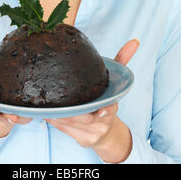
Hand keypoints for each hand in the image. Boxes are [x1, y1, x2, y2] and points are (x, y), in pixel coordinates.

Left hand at [44, 38, 139, 163]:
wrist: (106, 133)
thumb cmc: (106, 101)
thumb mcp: (114, 82)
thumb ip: (122, 60)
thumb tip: (134, 41)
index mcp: (112, 104)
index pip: (111, 107)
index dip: (106, 108)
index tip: (102, 108)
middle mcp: (104, 119)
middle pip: (87, 117)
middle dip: (73, 111)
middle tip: (59, 99)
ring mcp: (93, 131)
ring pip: (74, 123)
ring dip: (59, 114)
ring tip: (47, 103)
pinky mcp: (83, 139)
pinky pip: (66, 130)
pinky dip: (55, 121)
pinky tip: (46, 112)